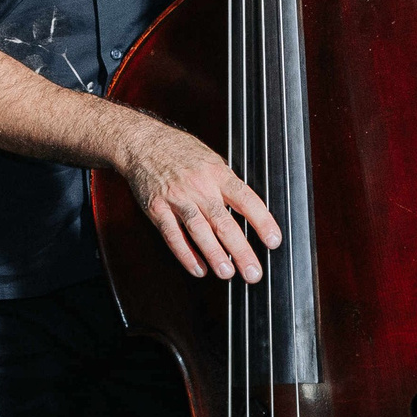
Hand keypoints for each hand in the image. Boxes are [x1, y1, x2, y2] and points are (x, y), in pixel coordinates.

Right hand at [114, 119, 282, 282]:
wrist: (143, 143)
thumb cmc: (181, 152)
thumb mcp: (211, 160)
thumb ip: (227, 184)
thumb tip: (250, 209)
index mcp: (217, 174)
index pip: (245, 199)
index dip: (262, 221)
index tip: (273, 241)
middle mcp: (199, 186)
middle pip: (223, 221)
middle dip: (240, 250)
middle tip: (253, 272)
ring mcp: (177, 198)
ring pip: (199, 230)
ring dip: (214, 254)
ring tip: (227, 273)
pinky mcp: (157, 208)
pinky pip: (172, 234)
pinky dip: (185, 254)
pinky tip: (198, 268)